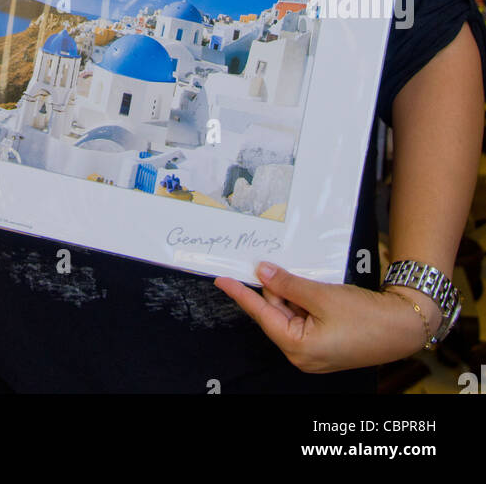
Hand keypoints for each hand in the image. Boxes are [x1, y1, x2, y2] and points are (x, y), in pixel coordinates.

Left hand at [214, 262, 440, 371]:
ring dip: (295, 293)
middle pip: (276, 312)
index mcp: (297, 347)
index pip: (261, 314)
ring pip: (290, 313)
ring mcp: (313, 352)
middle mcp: (301, 354)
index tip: (221, 279)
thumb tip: (263, 273)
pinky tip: (317, 290)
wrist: (402, 328)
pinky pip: (304, 318)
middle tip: (285, 267)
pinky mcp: (324, 345)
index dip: (240, 294)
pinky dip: (305, 301)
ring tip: (314, 283)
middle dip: (279, 288)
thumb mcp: (322, 296)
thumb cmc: (366, 318)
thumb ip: (288, 284)